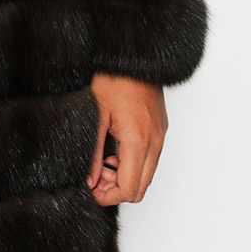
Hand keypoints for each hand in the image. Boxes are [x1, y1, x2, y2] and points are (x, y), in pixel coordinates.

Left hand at [88, 74, 166, 206]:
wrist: (131, 54)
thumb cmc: (112, 77)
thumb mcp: (94, 117)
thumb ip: (91, 154)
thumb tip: (90, 180)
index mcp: (138, 140)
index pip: (129, 189)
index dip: (108, 197)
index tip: (91, 191)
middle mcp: (155, 140)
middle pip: (141, 188)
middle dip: (116, 190)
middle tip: (95, 178)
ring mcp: (160, 134)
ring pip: (147, 174)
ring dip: (125, 177)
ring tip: (102, 162)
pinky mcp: (160, 128)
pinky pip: (151, 158)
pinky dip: (133, 164)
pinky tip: (113, 151)